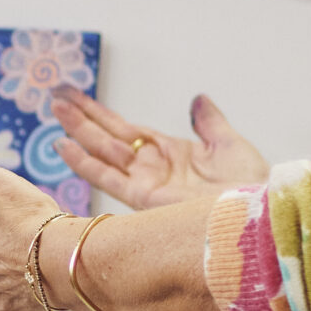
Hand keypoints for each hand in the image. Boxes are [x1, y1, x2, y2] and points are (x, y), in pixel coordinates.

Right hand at [54, 87, 266, 211]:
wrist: (256, 214)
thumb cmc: (249, 187)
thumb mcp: (228, 144)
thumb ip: (209, 122)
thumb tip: (197, 99)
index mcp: (169, 154)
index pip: (125, 130)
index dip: (100, 113)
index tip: (76, 96)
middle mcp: (151, 168)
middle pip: (107, 137)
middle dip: (82, 117)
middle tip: (55, 96)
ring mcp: (145, 183)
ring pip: (102, 152)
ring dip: (78, 130)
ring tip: (55, 109)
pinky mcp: (143, 198)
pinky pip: (107, 178)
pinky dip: (83, 163)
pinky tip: (63, 146)